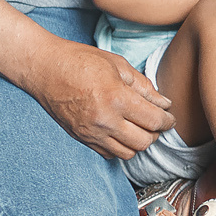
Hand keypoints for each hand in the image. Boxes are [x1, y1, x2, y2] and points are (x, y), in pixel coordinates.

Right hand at [16, 37, 173, 159]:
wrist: (45, 68)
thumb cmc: (81, 60)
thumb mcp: (118, 65)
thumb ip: (144, 86)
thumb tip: (165, 104)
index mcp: (116, 98)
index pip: (154, 120)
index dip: (167, 121)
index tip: (170, 117)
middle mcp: (104, 120)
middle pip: (144, 141)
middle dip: (155, 133)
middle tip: (156, 122)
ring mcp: (91, 132)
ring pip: (128, 153)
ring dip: (139, 142)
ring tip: (139, 128)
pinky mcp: (82, 138)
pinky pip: (110, 154)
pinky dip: (121, 147)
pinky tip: (121, 132)